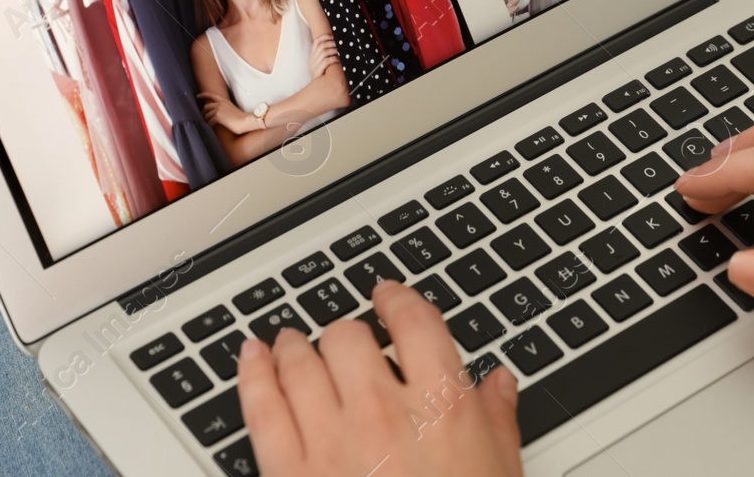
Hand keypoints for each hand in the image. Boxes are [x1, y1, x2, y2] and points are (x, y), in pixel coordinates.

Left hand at [197, 91, 262, 134]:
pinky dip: (210, 124)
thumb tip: (218, 112)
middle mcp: (220, 104)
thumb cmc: (241, 117)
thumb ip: (224, 108)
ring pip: (207, 115)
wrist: (245, 121)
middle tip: (204, 116)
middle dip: (204, 112)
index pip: (211, 95)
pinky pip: (210, 121)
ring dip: (207, 119)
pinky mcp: (217, 117)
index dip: (203, 95)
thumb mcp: (232, 108)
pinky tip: (212, 126)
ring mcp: (218, 110)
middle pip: (206, 106)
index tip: (198, 96)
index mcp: (224, 101)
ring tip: (209, 123)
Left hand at [239, 280, 522, 476]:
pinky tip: (253, 357)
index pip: (414, 322)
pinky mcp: (287, 474)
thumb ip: (497, 420)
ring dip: (297, 344)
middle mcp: (382, 413)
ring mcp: (330, 442)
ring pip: (300, 361)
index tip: (388, 294)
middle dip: (349, 332)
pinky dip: (252, 373)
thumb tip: (500, 383)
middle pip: (350, 336)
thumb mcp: (500, 473)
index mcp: (442, 407)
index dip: (396, 297)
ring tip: (295, 341)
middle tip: (349, 337)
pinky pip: (260, 406)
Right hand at [308, 34, 339, 79]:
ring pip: (324, 52)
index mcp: (312, 55)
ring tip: (341, 52)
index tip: (333, 36)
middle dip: (332, 43)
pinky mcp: (318, 71)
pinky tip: (339, 60)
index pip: (317, 41)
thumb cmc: (321, 74)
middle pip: (322, 45)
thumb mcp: (320, 63)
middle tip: (340, 44)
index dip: (325, 36)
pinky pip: (327, 61)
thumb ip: (325, 55)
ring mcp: (314, 65)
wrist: (315, 88)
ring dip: (334, 50)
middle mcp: (312, 59)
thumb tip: (337, 46)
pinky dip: (334, 59)